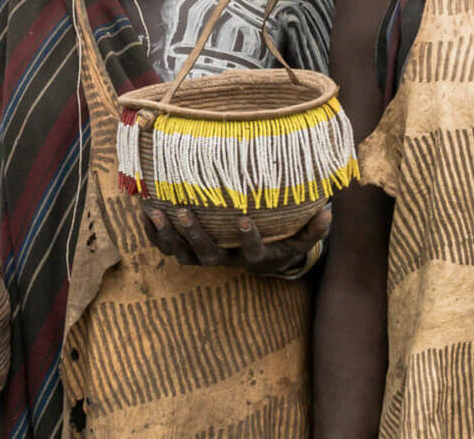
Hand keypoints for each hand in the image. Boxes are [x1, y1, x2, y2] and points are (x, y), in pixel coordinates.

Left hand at [141, 204, 331, 276]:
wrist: (259, 261)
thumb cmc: (281, 242)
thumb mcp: (300, 239)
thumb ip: (314, 229)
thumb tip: (329, 211)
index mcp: (254, 259)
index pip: (252, 253)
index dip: (248, 239)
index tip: (244, 218)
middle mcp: (226, 262)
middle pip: (207, 255)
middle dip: (194, 234)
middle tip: (183, 210)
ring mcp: (204, 259)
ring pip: (181, 254)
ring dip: (167, 234)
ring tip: (155, 212)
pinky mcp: (189, 254)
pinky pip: (165, 248)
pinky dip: (152, 235)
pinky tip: (144, 214)